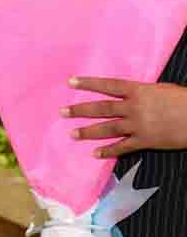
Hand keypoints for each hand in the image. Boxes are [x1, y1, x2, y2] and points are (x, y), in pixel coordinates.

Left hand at [64, 77, 186, 156]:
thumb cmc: (184, 100)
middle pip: (101, 108)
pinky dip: (108, 151)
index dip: (88, 83)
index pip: (107, 85)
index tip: (71, 82)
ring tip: (72, 134)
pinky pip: (122, 146)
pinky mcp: (145, 141)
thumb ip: (142, 93)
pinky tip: (95, 154)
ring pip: (107, 128)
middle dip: (80, 110)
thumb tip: (130, 95)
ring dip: (88, 131)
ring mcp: (138, 125)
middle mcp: (134, 107)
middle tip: (62, 112)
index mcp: (138, 91)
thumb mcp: (161, 90)